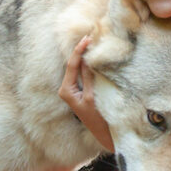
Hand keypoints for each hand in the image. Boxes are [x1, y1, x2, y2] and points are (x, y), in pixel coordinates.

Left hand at [59, 36, 113, 151]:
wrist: (104, 135)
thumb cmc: (98, 118)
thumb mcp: (92, 96)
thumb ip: (88, 77)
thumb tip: (87, 59)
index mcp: (66, 90)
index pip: (72, 65)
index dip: (79, 50)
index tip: (87, 39)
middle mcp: (67, 89)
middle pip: (74, 64)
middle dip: (81, 50)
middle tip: (90, 35)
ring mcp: (74, 89)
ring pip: (79, 68)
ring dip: (86, 56)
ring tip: (93, 42)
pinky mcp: (82, 90)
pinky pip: (84, 74)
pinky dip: (89, 65)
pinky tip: (95, 56)